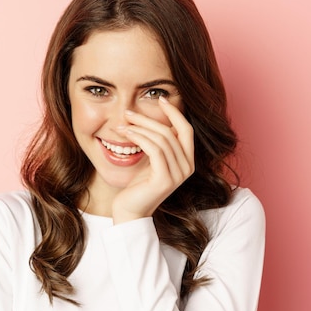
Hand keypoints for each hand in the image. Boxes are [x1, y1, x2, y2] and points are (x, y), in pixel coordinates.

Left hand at [111, 96, 194, 223]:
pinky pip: (154, 150)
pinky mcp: (165, 179)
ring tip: (123, 124)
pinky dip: (140, 138)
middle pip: (172, 132)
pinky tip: (126, 134)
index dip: (175, 113)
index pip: (186, 129)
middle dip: (149, 118)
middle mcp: (187, 167)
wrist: (130, 211)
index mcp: (188, 161)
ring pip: (162, 139)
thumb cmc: (138, 185)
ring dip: (140, 127)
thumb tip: (153, 118)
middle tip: (129, 112)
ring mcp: (178, 174)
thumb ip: (158, 143)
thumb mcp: (151, 159)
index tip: (160, 99)